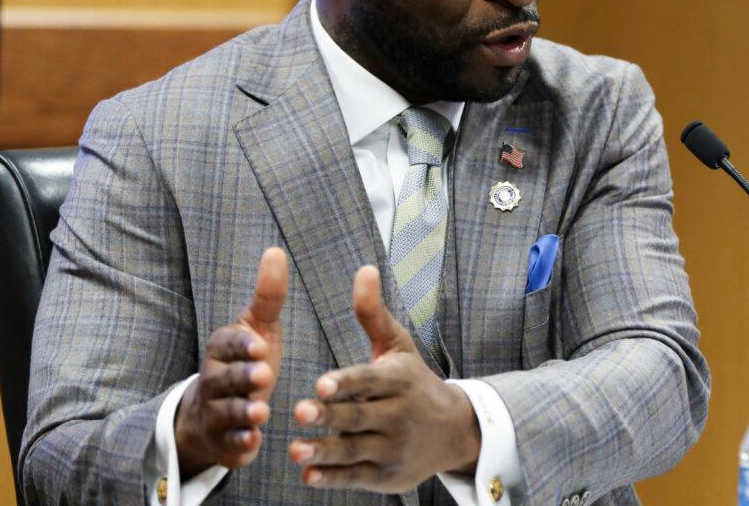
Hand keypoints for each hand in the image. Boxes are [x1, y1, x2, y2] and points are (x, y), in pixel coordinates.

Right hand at [175, 247, 288, 477]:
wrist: (213, 413)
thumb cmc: (244, 362)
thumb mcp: (258, 328)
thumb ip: (268, 296)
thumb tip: (276, 250)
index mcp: (221, 349)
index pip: (227, 344)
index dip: (242, 346)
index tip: (259, 346)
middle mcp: (214, 380)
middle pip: (226, 379)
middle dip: (242, 377)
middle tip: (264, 376)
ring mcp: (216, 413)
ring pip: (227, 412)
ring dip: (243, 412)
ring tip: (262, 412)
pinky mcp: (225, 442)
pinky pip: (230, 444)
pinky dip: (240, 444)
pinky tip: (254, 442)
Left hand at [289, 266, 480, 491]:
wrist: (453, 431)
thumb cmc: (414, 381)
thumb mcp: (397, 346)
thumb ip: (373, 313)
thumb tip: (364, 270)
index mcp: (398, 380)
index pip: (369, 380)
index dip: (346, 382)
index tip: (321, 382)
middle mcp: (399, 415)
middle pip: (358, 417)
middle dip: (329, 416)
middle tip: (298, 411)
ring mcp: (393, 448)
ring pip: (354, 450)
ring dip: (324, 451)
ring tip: (295, 449)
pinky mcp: (387, 476)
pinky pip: (356, 476)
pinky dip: (333, 478)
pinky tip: (309, 474)